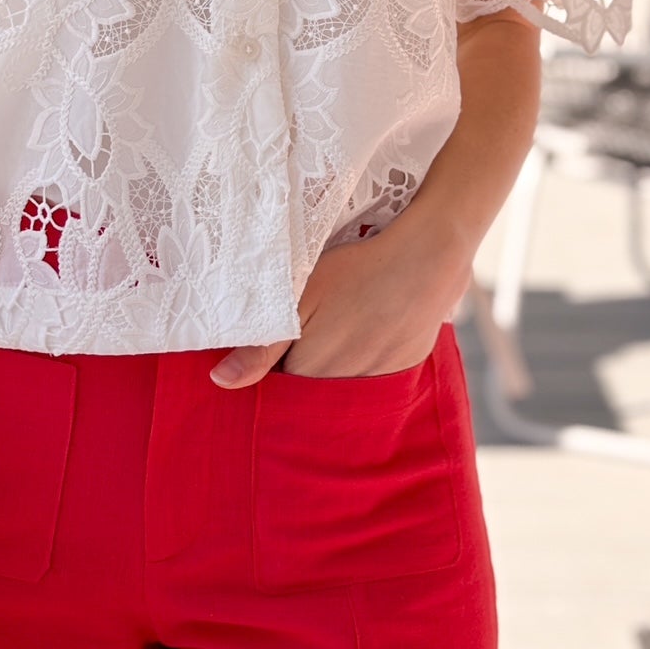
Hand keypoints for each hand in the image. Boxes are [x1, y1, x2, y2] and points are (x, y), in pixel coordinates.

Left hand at [209, 209, 472, 387]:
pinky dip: (363, 362)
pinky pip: (372, 381)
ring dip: (332, 370)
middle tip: (308, 330)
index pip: (279, 389)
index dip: (273, 367)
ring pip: (341, 388)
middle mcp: (346, 388)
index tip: (274, 346)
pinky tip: (365, 331)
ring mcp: (380, 382)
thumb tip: (221, 383)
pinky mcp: (404, 370)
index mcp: (314, 371)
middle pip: (310, 392)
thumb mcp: (300, 295)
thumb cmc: (356, 269)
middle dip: (301, 372)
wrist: (427, 256)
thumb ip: (262, 345)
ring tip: (338, 328)